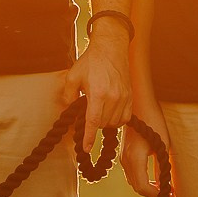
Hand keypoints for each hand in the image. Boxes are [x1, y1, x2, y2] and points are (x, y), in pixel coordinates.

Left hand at [62, 33, 132, 153]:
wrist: (111, 48)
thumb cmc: (91, 61)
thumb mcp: (73, 76)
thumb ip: (68, 95)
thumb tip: (69, 109)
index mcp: (98, 93)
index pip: (93, 122)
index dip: (89, 138)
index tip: (86, 149)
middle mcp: (113, 97)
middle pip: (103, 124)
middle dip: (94, 124)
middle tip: (88, 112)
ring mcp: (124, 97)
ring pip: (114, 123)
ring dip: (105, 122)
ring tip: (99, 111)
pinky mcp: (130, 96)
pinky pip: (125, 118)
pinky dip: (117, 120)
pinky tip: (110, 113)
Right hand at [119, 90, 170, 196]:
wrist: (139, 104)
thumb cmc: (154, 122)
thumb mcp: (162, 146)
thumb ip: (161, 168)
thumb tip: (165, 186)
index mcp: (135, 159)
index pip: (143, 187)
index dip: (158, 195)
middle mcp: (126, 161)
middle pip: (138, 187)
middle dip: (154, 194)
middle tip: (170, 196)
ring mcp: (123, 157)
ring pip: (134, 182)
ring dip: (149, 188)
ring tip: (165, 189)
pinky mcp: (125, 154)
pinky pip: (132, 175)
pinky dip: (143, 181)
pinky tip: (155, 180)